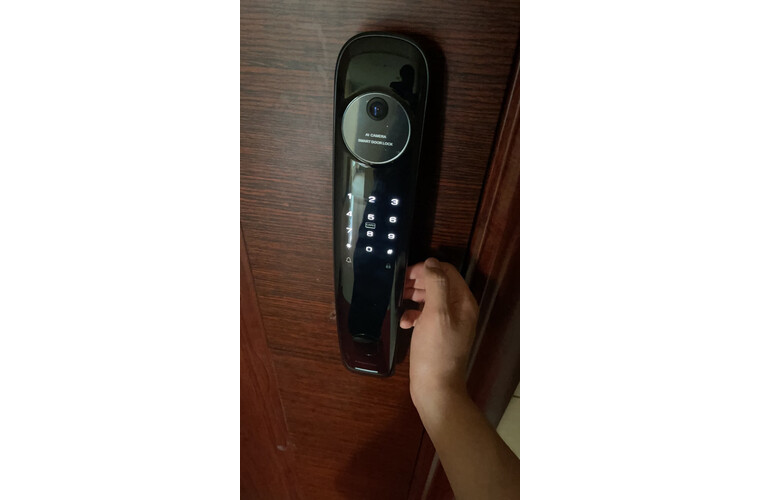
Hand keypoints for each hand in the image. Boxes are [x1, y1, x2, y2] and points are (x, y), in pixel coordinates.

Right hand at [401, 258, 478, 411]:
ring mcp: (449, 323)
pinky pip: (426, 316)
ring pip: (430, 299)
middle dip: (418, 282)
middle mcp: (459, 310)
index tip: (406, 274)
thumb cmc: (435, 350)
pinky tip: (404, 323)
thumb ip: (436, 285)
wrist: (435, 387)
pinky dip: (414, 315)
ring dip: (413, 297)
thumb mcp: (435, 314)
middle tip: (398, 286)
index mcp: (463, 302)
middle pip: (439, 284)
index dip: (427, 269)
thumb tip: (431, 262)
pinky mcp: (438, 334)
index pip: (447, 272)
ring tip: (398, 300)